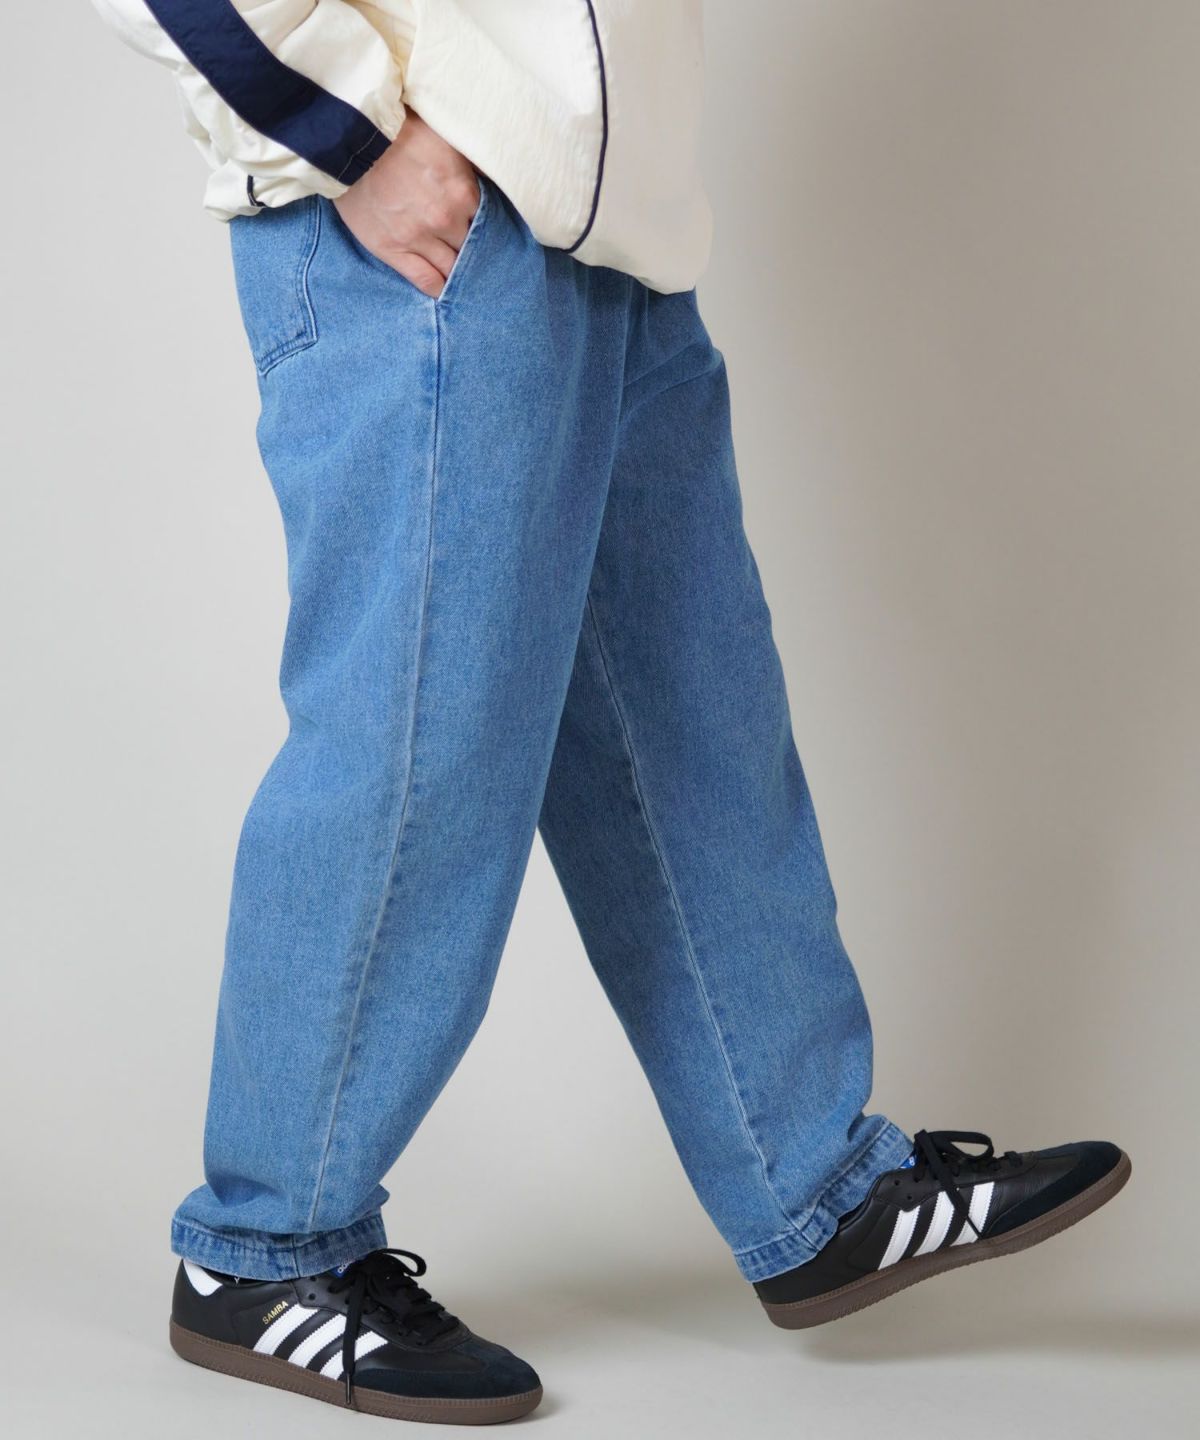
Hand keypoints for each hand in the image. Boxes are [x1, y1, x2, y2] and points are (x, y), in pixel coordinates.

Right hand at [333, 112, 479, 297]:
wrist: (352, 139)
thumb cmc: (399, 132)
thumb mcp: (446, 138)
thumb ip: (469, 165)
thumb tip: (486, 181)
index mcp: (462, 192)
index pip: (487, 223)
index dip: (483, 227)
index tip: (480, 230)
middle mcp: (446, 219)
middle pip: (470, 248)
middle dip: (471, 249)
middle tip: (469, 251)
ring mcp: (419, 237)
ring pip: (451, 268)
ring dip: (456, 271)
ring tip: (458, 272)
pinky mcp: (394, 250)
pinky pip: (425, 280)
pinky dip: (438, 288)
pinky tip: (444, 289)